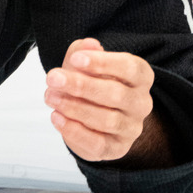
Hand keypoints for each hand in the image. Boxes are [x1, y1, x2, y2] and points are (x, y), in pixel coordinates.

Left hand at [44, 38, 154, 162]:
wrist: (94, 114)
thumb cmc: (92, 80)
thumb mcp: (85, 61)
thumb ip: (84, 51)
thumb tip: (89, 44)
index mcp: (141, 76)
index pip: (129, 68)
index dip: (102, 63)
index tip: (75, 59)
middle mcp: (141, 103)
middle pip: (116, 94)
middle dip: (81, 85)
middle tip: (53, 78)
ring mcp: (131, 128)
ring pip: (107, 120)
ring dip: (74, 108)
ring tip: (51, 96)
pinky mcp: (117, 148)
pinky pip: (98, 144)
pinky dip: (74, 131)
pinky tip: (56, 117)